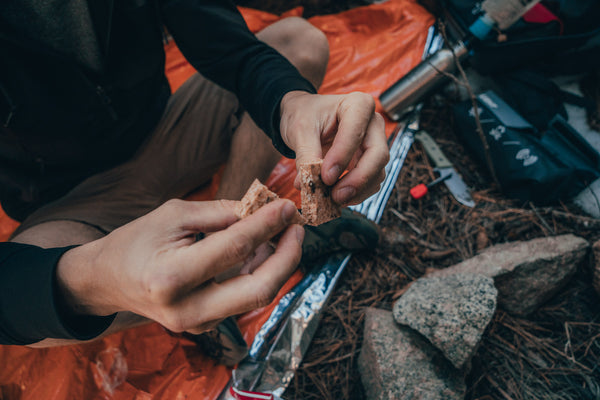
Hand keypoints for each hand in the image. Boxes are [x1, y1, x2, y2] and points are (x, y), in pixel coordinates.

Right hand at [55, 199, 303, 333]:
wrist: (108, 280)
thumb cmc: (137, 240)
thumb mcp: (174, 214)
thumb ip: (221, 213)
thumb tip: (263, 207)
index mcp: (172, 276)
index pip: (234, 248)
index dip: (266, 225)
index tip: (287, 206)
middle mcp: (187, 309)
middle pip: (258, 289)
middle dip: (287, 257)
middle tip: (297, 229)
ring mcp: (197, 323)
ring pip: (256, 297)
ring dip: (278, 264)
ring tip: (284, 234)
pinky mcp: (206, 325)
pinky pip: (244, 299)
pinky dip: (260, 273)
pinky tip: (265, 250)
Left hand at [279, 91, 388, 205]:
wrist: (305, 118)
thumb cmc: (304, 116)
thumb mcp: (300, 130)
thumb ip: (306, 155)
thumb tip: (309, 184)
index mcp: (358, 104)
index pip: (357, 132)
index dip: (343, 156)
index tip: (325, 176)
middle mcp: (373, 124)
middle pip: (378, 155)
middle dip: (358, 180)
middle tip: (336, 196)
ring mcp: (375, 144)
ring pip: (377, 173)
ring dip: (357, 191)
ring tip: (332, 200)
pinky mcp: (370, 163)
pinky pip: (371, 183)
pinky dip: (356, 194)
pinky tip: (336, 198)